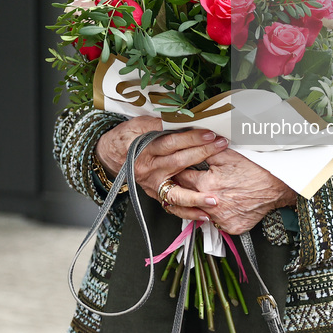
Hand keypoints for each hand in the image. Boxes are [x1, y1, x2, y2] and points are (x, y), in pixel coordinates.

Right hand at [95, 118, 230, 221]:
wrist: (111, 156)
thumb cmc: (127, 138)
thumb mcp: (138, 124)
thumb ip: (158, 123)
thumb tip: (178, 118)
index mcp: (145, 149)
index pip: (172, 142)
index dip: (192, 138)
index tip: (210, 134)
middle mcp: (149, 169)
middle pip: (179, 162)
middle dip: (203, 154)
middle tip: (222, 147)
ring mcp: (153, 184)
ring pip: (176, 192)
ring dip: (196, 197)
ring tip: (214, 199)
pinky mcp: (156, 195)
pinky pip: (172, 207)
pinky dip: (188, 212)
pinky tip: (204, 215)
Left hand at [173, 147, 296, 234]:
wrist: (275, 186)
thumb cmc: (254, 170)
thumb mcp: (226, 155)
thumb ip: (204, 152)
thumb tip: (191, 148)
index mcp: (206, 184)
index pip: (182, 178)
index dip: (180, 171)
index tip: (179, 169)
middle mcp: (210, 204)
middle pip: (186, 197)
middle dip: (184, 189)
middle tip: (187, 182)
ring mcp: (220, 219)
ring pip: (200, 212)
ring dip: (199, 204)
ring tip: (205, 194)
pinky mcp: (230, 227)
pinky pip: (217, 223)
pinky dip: (217, 215)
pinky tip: (221, 206)